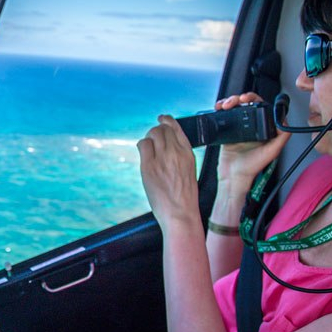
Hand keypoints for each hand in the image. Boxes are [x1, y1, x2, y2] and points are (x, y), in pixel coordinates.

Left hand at [138, 115, 199, 229]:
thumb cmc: (184, 196)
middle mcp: (176, 152)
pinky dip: (142, 146)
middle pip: (162, 129)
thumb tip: (167, 145)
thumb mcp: (189, 170)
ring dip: (148, 137)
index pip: (176, 127)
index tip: (162, 119)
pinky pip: (142, 145)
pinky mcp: (149, 166)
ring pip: (152, 134)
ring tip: (148, 146)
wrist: (180, 213)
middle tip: (153, 139)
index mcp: (188, 152)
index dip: (167, 120)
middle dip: (156, 131)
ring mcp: (162, 158)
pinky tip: (144, 153)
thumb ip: (180, 155)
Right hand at [213, 93, 289, 193]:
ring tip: (225, 105)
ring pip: (235, 107)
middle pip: (246, 103)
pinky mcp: (227, 130)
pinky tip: (219, 108)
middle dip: (239, 98)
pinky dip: (221, 108)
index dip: (255, 98)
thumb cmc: (252, 167)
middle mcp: (252, 126)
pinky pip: (224, 115)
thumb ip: (282, 136)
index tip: (248, 99)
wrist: (233, 176)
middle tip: (236, 100)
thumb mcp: (272, 151)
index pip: (261, 106)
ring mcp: (239, 127)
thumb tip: (285, 119)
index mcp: (264, 128)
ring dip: (229, 101)